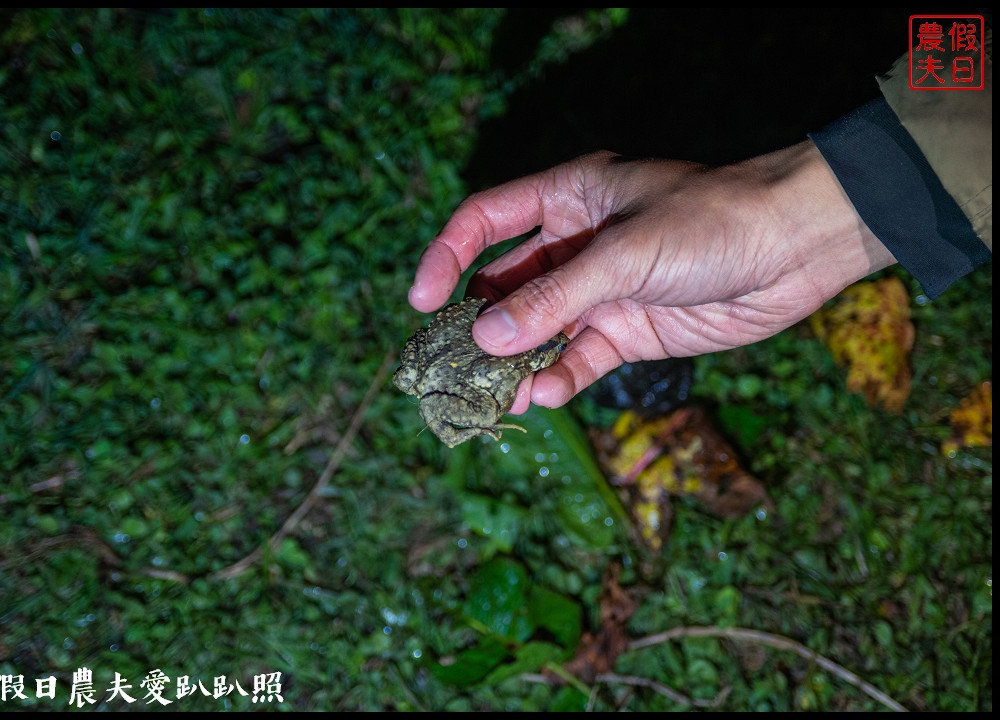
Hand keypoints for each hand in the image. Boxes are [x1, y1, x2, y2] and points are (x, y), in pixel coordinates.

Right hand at [408, 141, 895, 410]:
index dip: (447, 256)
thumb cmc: (713, 222)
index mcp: (568, 197)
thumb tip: (486, 338)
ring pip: (538, 330)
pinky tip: (545, 396)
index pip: (486, 220)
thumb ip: (555, 297)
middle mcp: (576, 244)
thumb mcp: (626, 254)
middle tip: (448, 364)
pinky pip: (580, 359)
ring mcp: (601, 291)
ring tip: (491, 396)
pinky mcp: (629, 331)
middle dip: (476, 323)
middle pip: (505, 283)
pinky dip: (560, 379)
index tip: (421, 301)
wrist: (796, 250)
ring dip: (514, 362)